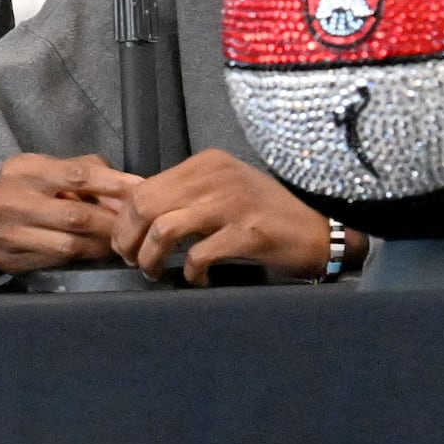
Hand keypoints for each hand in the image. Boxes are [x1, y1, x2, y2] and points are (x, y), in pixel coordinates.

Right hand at [0, 152, 143, 273]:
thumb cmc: (28, 189)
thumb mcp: (50, 168)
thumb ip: (88, 172)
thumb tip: (128, 190)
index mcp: (25, 170)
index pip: (76, 175)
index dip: (112, 184)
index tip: (140, 190)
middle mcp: (12, 199)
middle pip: (75, 216)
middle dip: (110, 224)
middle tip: (135, 227)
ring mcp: (6, 233)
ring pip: (68, 245)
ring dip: (100, 246)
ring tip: (118, 243)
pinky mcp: (8, 259)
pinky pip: (55, 263)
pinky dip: (81, 259)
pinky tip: (94, 253)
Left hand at [114, 148, 334, 280]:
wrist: (319, 232)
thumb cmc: (266, 215)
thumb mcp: (223, 191)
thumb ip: (186, 196)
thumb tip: (136, 217)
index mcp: (207, 164)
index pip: (143, 188)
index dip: (124, 221)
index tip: (125, 244)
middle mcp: (217, 177)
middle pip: (145, 206)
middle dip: (129, 240)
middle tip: (134, 262)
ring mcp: (232, 203)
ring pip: (164, 230)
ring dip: (151, 258)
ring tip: (156, 272)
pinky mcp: (247, 233)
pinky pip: (198, 256)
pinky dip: (191, 274)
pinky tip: (199, 280)